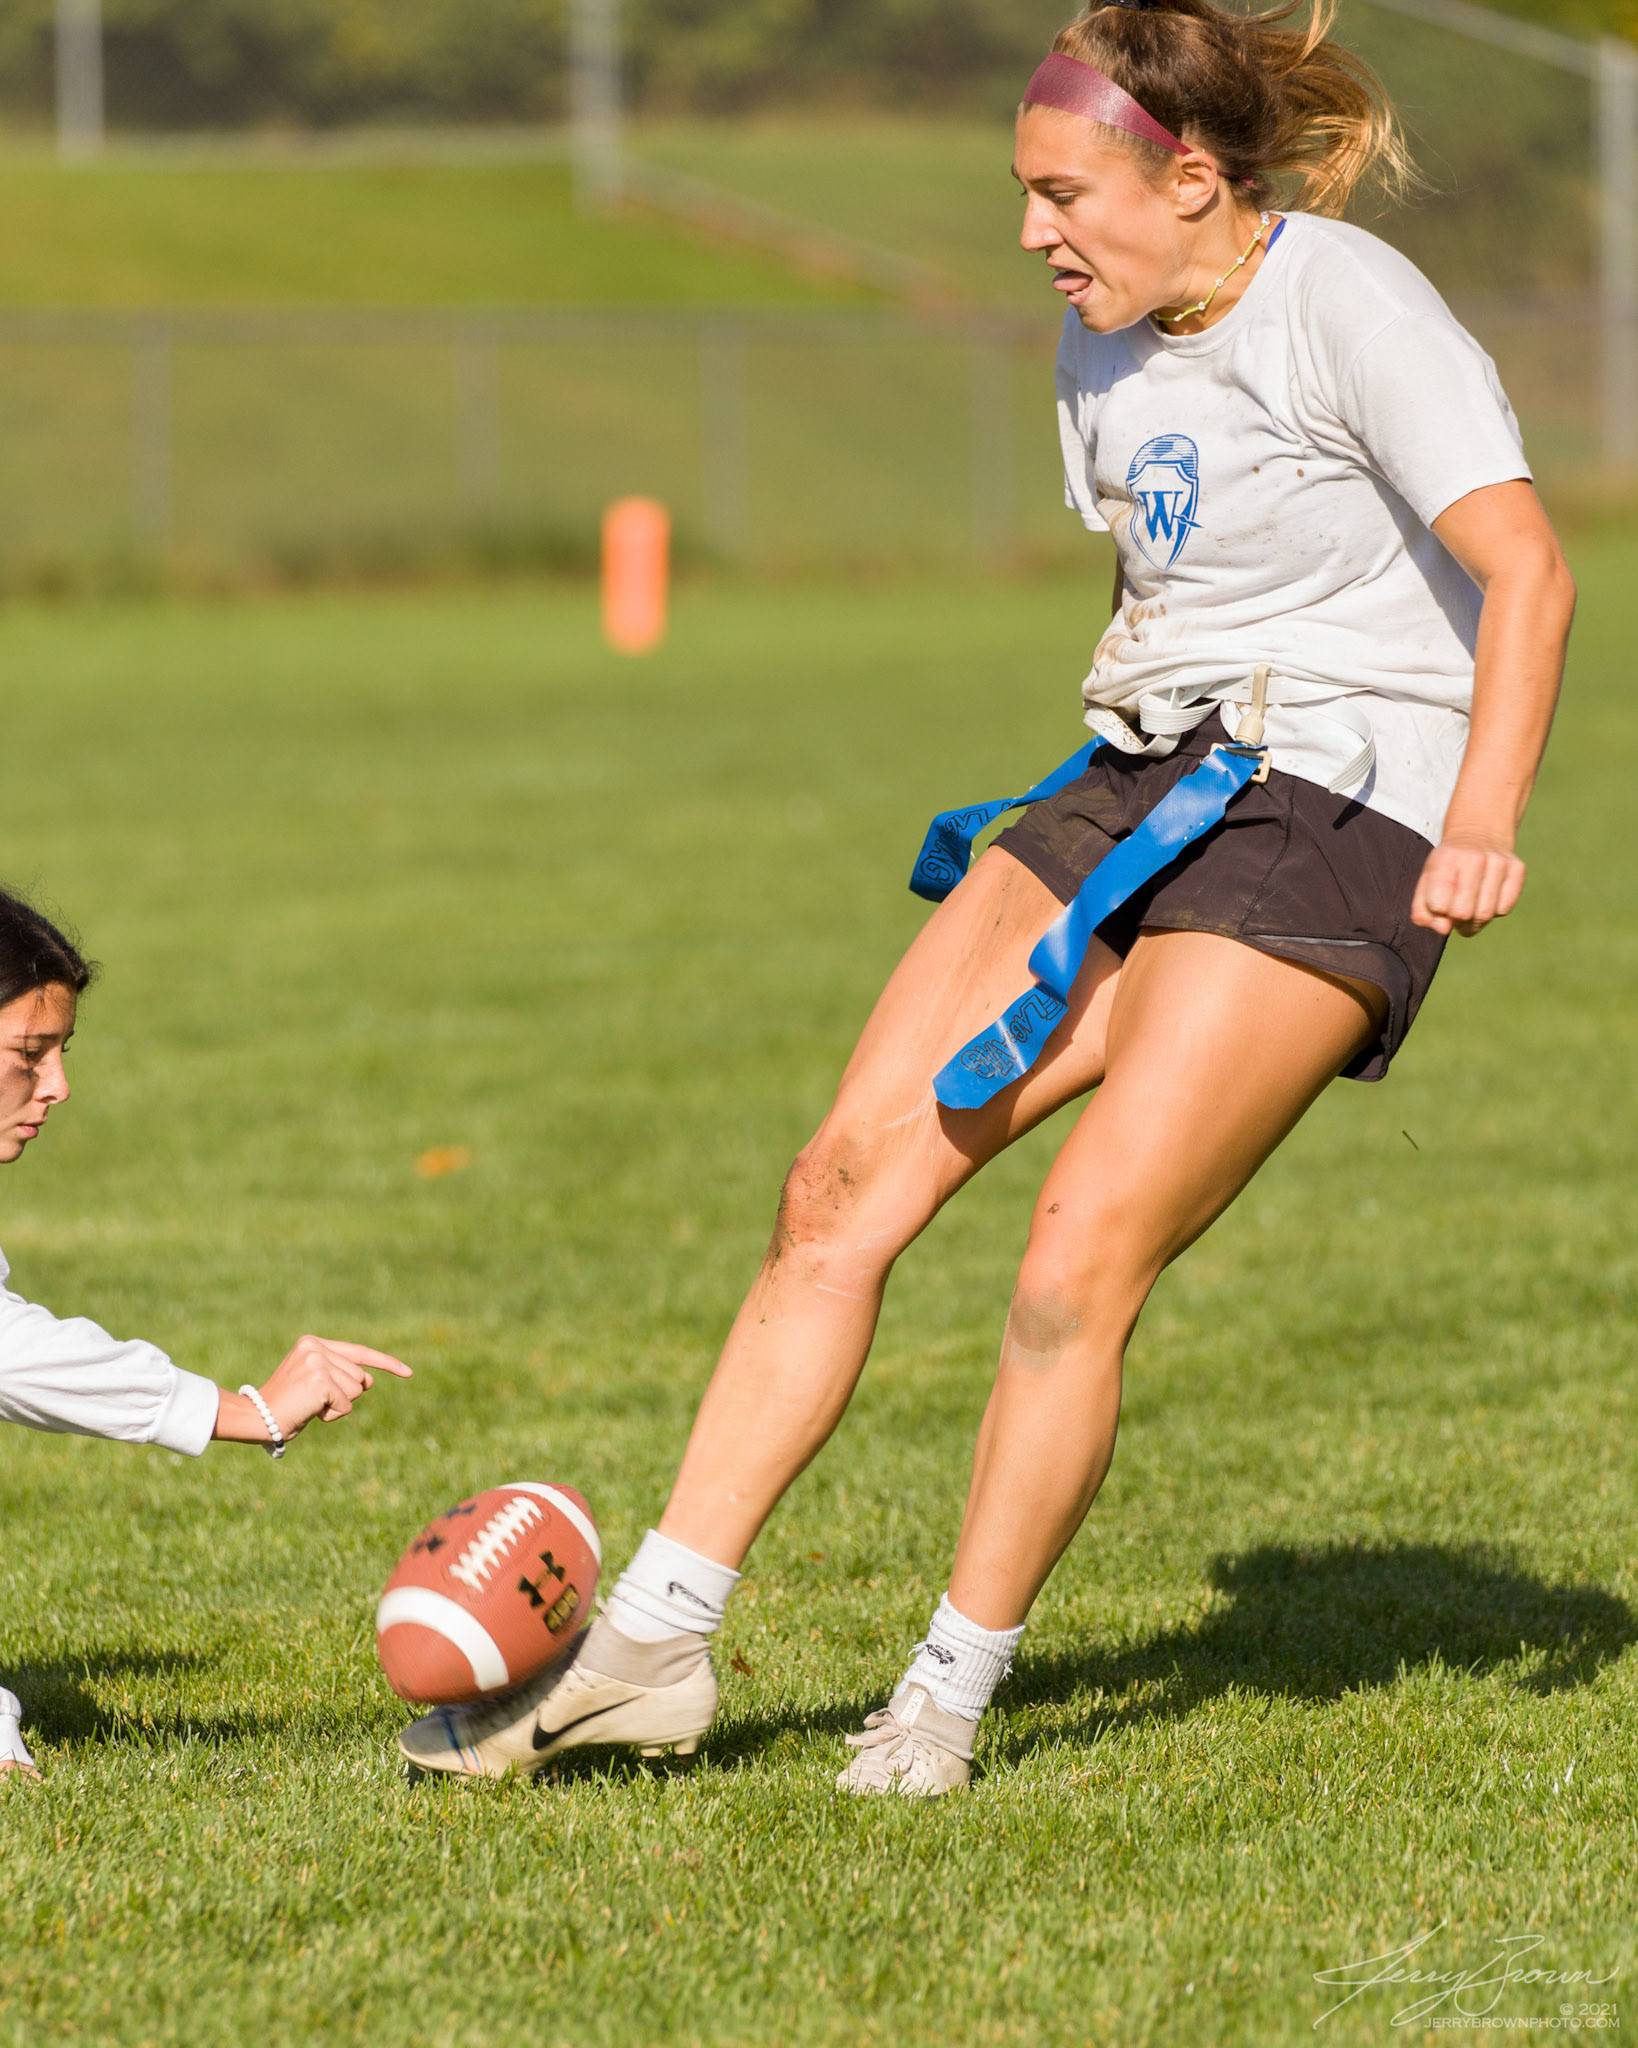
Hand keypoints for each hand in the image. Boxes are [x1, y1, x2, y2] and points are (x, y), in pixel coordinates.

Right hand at [214, 1337, 411, 1446]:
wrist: (258, 1417)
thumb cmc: (287, 1404)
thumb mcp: (317, 1384)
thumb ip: (343, 1376)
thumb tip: (369, 1380)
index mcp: (313, 1343)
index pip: (359, 1352)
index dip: (387, 1363)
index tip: (408, 1373)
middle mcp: (316, 1347)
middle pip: (360, 1377)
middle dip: (344, 1395)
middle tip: (312, 1401)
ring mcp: (318, 1362)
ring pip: (356, 1391)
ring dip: (337, 1405)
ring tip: (310, 1405)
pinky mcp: (321, 1380)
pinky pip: (346, 1404)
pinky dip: (332, 1414)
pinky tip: (311, 1412)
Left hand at [1410, 833, 1524, 936]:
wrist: (1478, 834)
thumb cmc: (1447, 868)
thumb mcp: (1425, 884)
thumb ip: (1423, 913)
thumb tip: (1444, 929)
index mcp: (1445, 859)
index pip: (1438, 905)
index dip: (1438, 913)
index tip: (1440, 904)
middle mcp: (1474, 858)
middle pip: (1463, 914)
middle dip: (1457, 920)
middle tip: (1456, 911)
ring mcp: (1499, 862)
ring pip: (1485, 915)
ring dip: (1475, 920)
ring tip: (1471, 907)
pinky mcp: (1518, 869)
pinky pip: (1504, 909)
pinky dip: (1494, 911)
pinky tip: (1487, 897)